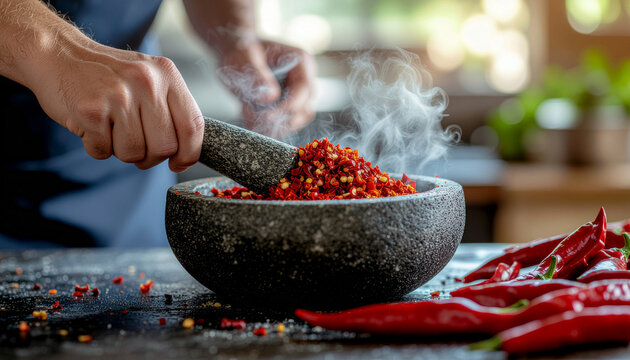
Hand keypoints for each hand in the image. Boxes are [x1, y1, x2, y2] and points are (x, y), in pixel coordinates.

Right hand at [28, 37, 203, 171]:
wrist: (58, 53)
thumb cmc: (108, 75)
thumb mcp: (149, 78)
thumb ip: (171, 109)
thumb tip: (188, 154)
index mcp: (166, 75)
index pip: (192, 126)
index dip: (189, 153)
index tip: (179, 162)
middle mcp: (146, 82)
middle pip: (165, 147)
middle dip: (151, 157)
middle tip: (136, 144)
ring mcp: (118, 96)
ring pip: (134, 153)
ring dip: (121, 151)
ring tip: (111, 129)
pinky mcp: (91, 110)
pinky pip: (103, 151)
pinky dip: (97, 147)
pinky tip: (92, 126)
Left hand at [219, 41, 315, 137]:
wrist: (238, 57)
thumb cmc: (241, 53)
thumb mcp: (242, 60)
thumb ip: (255, 76)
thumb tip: (271, 97)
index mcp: (301, 61)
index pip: (304, 90)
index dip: (287, 107)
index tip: (266, 116)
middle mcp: (305, 79)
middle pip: (304, 109)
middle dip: (278, 118)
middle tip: (248, 113)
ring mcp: (300, 95)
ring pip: (296, 121)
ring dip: (273, 125)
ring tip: (247, 114)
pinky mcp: (291, 108)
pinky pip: (286, 125)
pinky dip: (269, 128)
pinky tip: (251, 118)